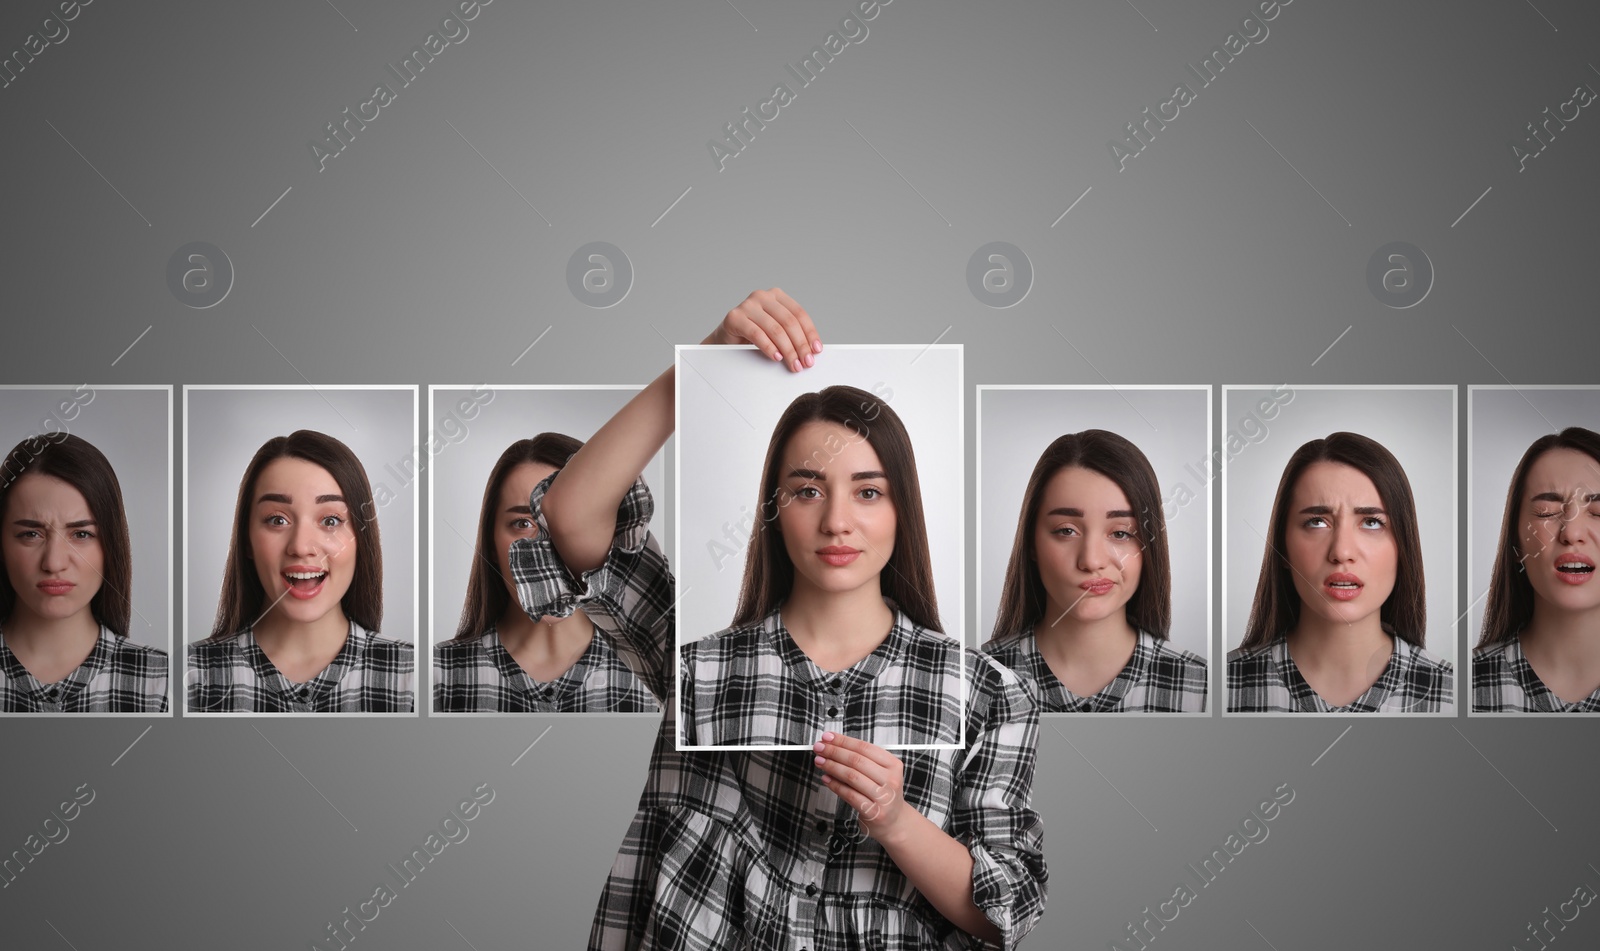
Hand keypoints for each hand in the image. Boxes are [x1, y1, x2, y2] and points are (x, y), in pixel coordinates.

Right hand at [703, 288, 820, 372]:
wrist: (726, 340)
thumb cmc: (753, 336)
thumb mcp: (776, 331)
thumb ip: (791, 334)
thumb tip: (812, 349)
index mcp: (776, 296)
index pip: (799, 314)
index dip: (810, 333)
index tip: (816, 351)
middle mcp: (762, 296)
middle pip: (789, 322)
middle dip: (800, 345)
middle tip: (806, 362)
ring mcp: (748, 305)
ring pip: (775, 329)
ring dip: (787, 350)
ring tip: (793, 364)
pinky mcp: (735, 317)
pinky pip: (757, 334)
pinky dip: (769, 348)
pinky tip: (776, 357)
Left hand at [814, 732, 913, 844]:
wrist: (894, 822)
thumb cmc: (883, 794)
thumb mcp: (881, 773)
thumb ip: (862, 759)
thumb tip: (833, 745)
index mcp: (893, 765)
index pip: (864, 747)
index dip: (843, 741)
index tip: (828, 737)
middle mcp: (891, 780)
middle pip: (857, 760)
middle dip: (834, 752)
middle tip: (819, 748)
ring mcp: (883, 797)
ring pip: (852, 776)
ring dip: (832, 766)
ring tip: (820, 761)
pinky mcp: (873, 812)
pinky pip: (849, 795)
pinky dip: (835, 785)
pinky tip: (826, 779)